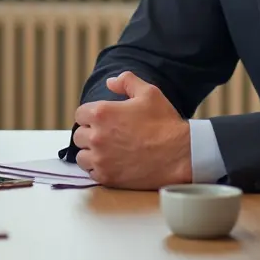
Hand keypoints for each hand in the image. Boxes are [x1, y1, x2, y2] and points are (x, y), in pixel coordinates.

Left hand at [73, 72, 191, 188]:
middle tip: (107, 136)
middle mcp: (96, 136)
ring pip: (82, 156)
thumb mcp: (149, 93)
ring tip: (107, 151)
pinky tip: (112, 164)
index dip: (90, 116)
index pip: (80, 114)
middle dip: (90, 134)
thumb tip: (110, 82)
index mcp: (102, 113)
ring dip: (91, 153)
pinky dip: (98, 169)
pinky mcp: (107, 177)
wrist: (180, 154)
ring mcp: (101, 159)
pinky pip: (91, 173)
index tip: (102, 121)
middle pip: (79, 135)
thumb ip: (126, 81)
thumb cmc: (165, 123)